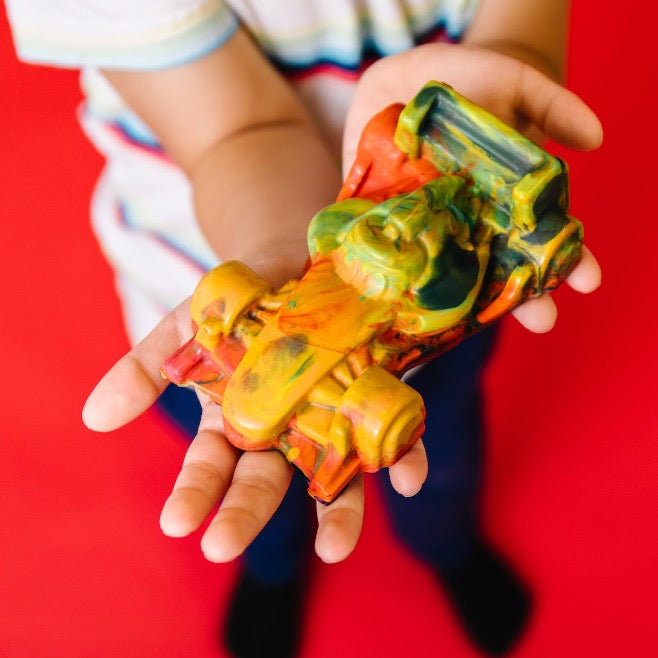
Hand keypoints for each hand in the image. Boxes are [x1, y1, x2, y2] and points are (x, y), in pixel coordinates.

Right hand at [83, 297, 427, 563]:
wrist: (291, 260)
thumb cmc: (236, 300)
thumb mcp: (187, 325)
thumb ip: (146, 368)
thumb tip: (94, 416)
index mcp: (235, 420)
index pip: (211, 466)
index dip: (194, 493)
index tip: (178, 523)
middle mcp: (283, 430)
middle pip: (265, 481)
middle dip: (245, 514)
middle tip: (223, 546)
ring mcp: (329, 417)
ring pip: (332, 476)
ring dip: (336, 514)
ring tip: (334, 549)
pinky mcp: (372, 396)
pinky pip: (390, 434)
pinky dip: (402, 458)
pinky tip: (409, 478)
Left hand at [343, 43, 602, 331]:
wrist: (406, 77)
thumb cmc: (467, 81)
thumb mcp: (514, 82)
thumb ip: (551, 106)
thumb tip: (595, 138)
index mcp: (506, 200)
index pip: (542, 235)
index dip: (567, 257)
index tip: (589, 280)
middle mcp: (468, 222)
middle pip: (498, 266)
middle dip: (522, 294)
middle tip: (545, 321)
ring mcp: (426, 226)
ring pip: (447, 271)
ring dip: (462, 300)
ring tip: (478, 325)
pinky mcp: (384, 220)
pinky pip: (390, 251)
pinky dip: (393, 276)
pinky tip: (404, 303)